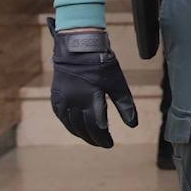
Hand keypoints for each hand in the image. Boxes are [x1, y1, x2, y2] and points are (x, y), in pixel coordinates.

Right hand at [48, 18, 137, 147]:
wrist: (77, 46)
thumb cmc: (101, 63)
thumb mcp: (117, 82)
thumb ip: (125, 104)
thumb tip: (133, 125)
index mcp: (90, 99)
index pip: (97, 127)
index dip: (104, 138)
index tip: (110, 144)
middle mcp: (74, 103)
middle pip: (84, 129)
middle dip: (94, 139)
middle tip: (103, 144)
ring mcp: (63, 101)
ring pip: (72, 125)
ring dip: (82, 134)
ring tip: (93, 139)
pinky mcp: (56, 97)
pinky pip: (63, 118)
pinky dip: (71, 126)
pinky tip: (77, 129)